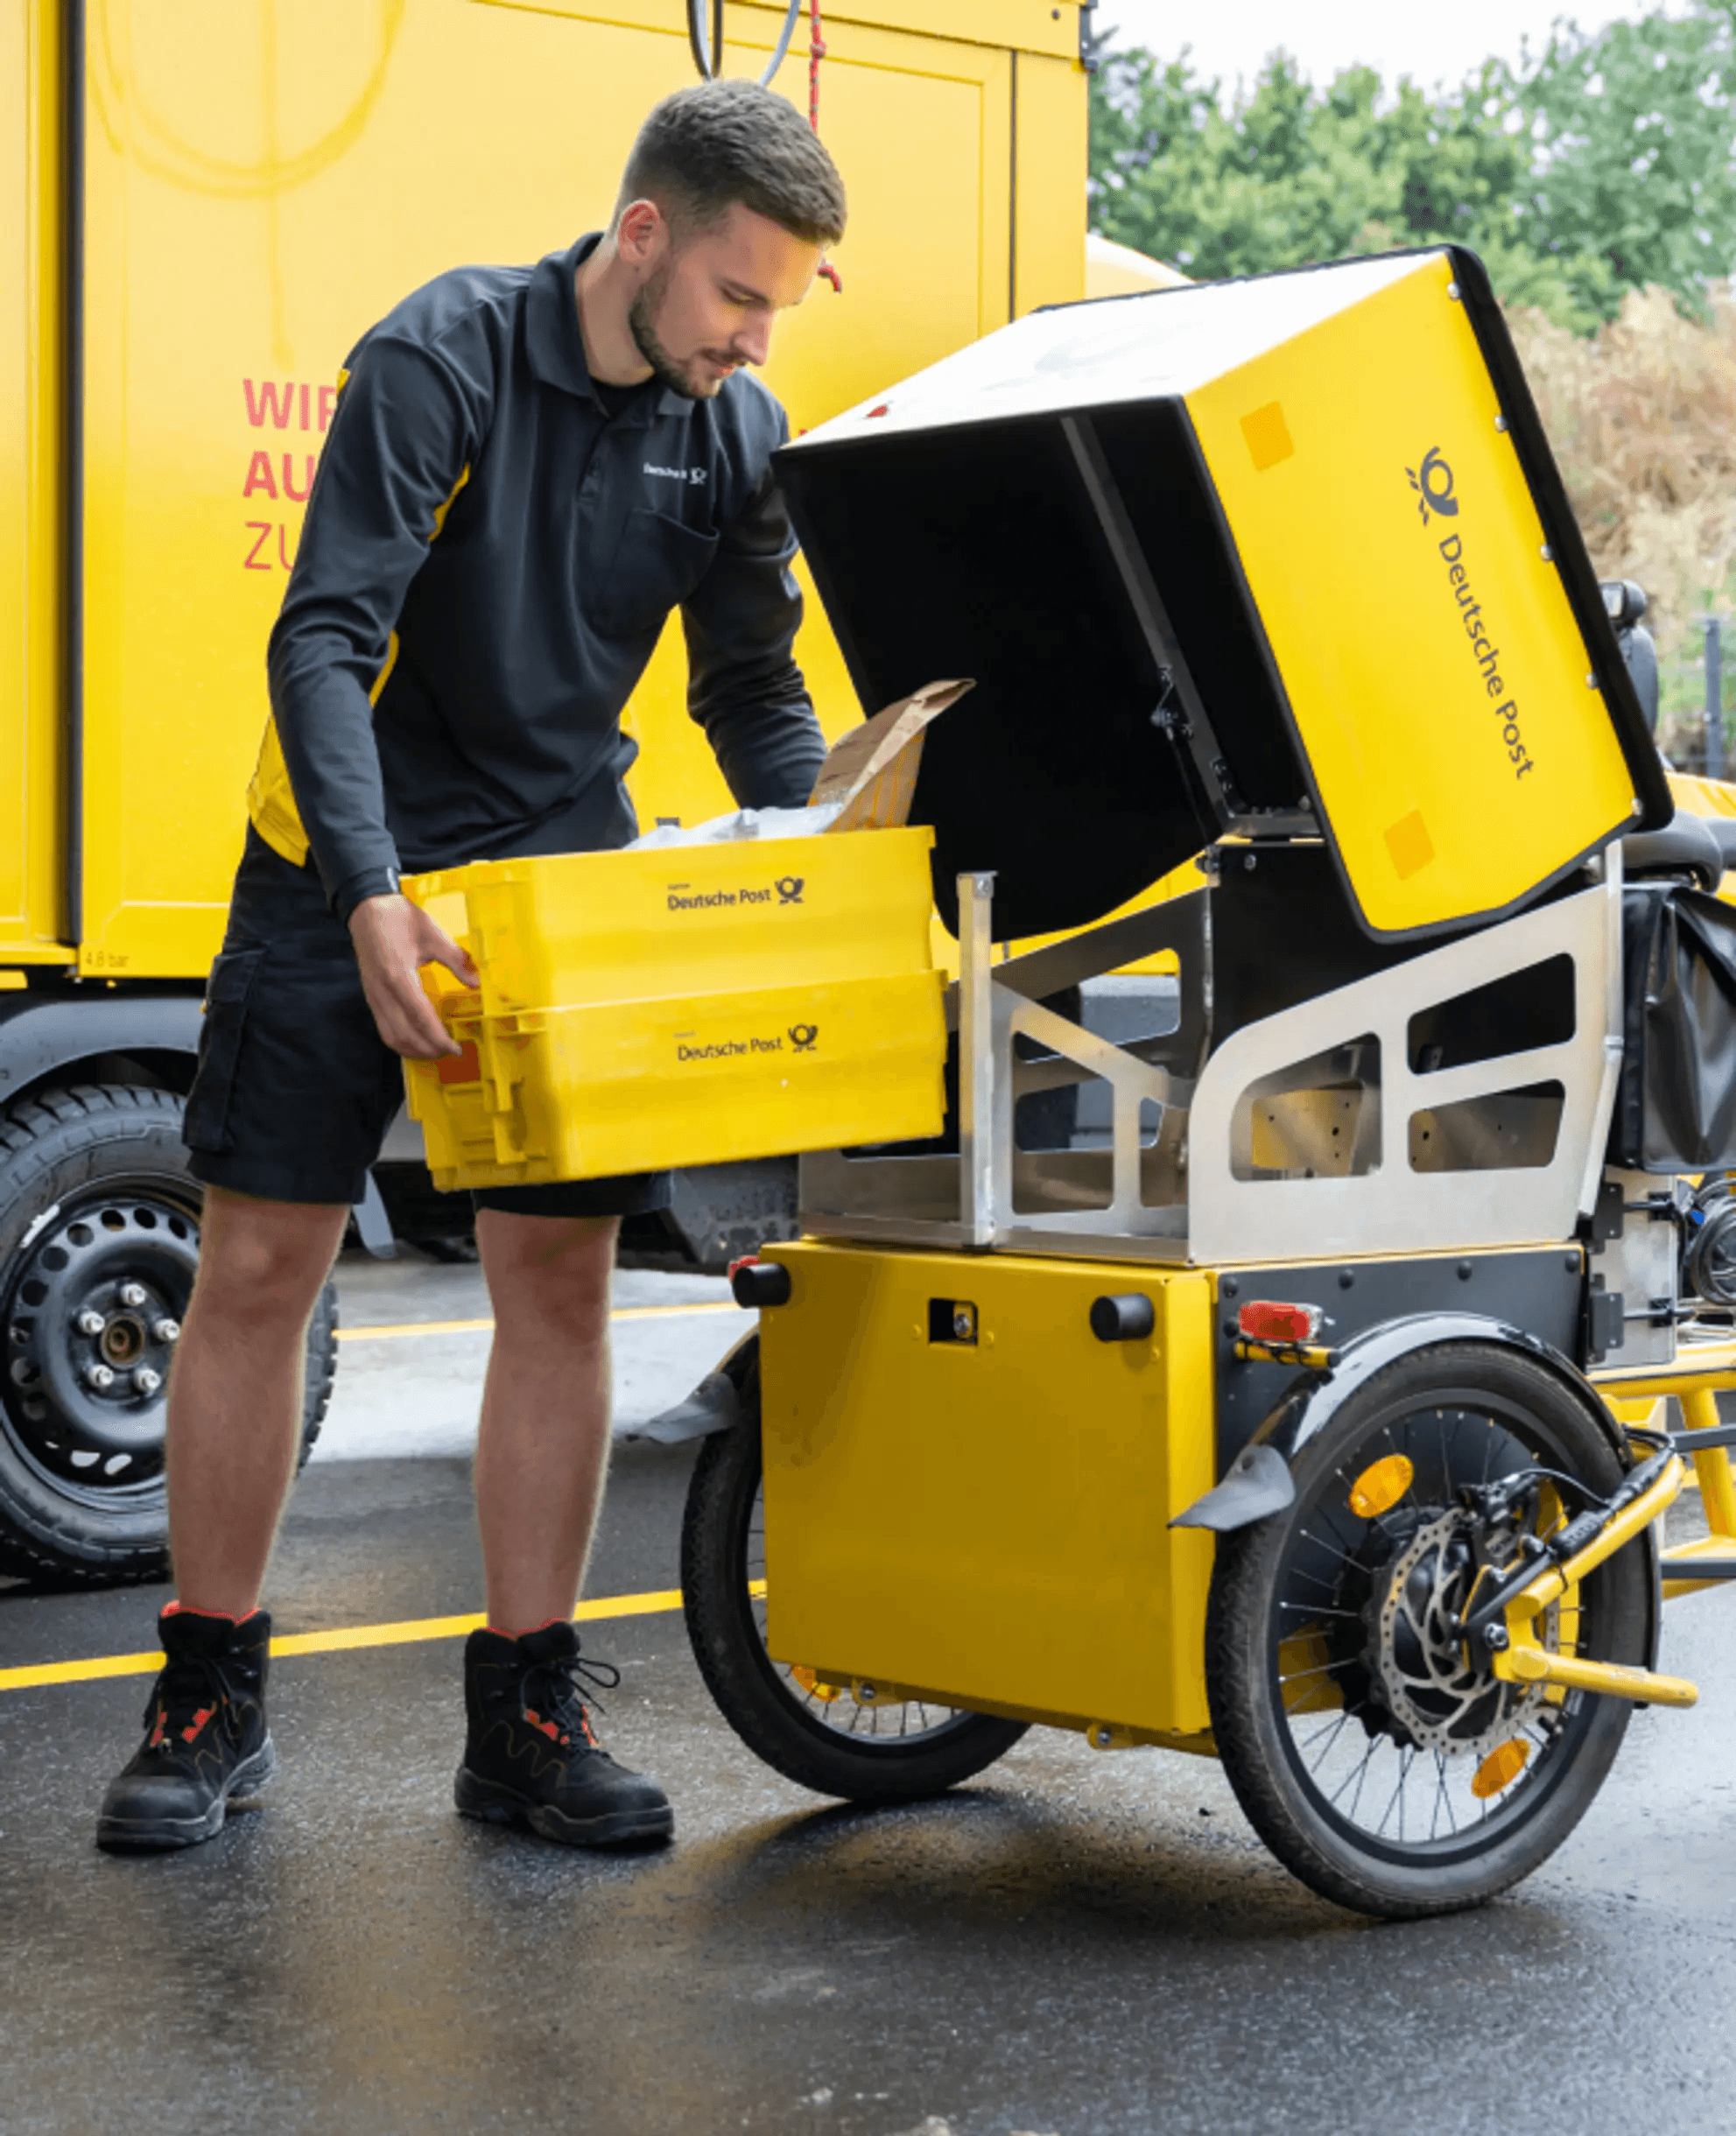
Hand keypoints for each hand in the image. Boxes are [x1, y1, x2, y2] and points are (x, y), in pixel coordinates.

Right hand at [348, 894, 478, 1058]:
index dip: (438, 1038)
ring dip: (414, 1050)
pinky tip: (417, 1041)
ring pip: (391, 1036)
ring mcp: (373, 996)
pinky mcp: (370, 997)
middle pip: (405, 1034)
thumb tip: (476, 983)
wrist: (367, 909)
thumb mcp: (433, 935)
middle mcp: (382, 992)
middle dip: (429, 1049)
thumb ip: (456, 960)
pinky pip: (384, 1027)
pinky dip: (401, 1041)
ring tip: (435, 1052)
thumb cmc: (400, 919)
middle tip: (450, 1052)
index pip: (420, 1018)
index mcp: (399, 976)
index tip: (456, 1048)